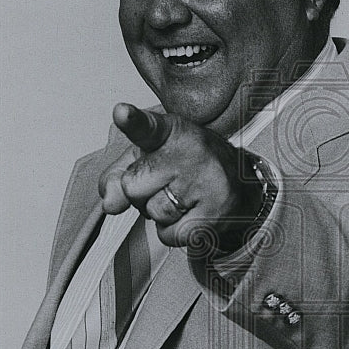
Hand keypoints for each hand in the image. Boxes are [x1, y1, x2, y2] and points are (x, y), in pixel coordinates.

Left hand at [98, 103, 262, 249]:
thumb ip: (118, 176)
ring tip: (184, 198)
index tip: (121, 113)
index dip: (131, 120)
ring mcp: (205, 180)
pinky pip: (170, 235)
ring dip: (161, 215)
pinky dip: (174, 232)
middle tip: (167, 184)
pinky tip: (192, 214)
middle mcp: (190, 150)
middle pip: (132, 186)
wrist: (238, 183)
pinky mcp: (216, 211)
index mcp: (169, 131)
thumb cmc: (185, 167)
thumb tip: (110, 204)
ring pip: (153, 213)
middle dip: (141, 194)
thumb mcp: (147, 159)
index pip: (146, 127)